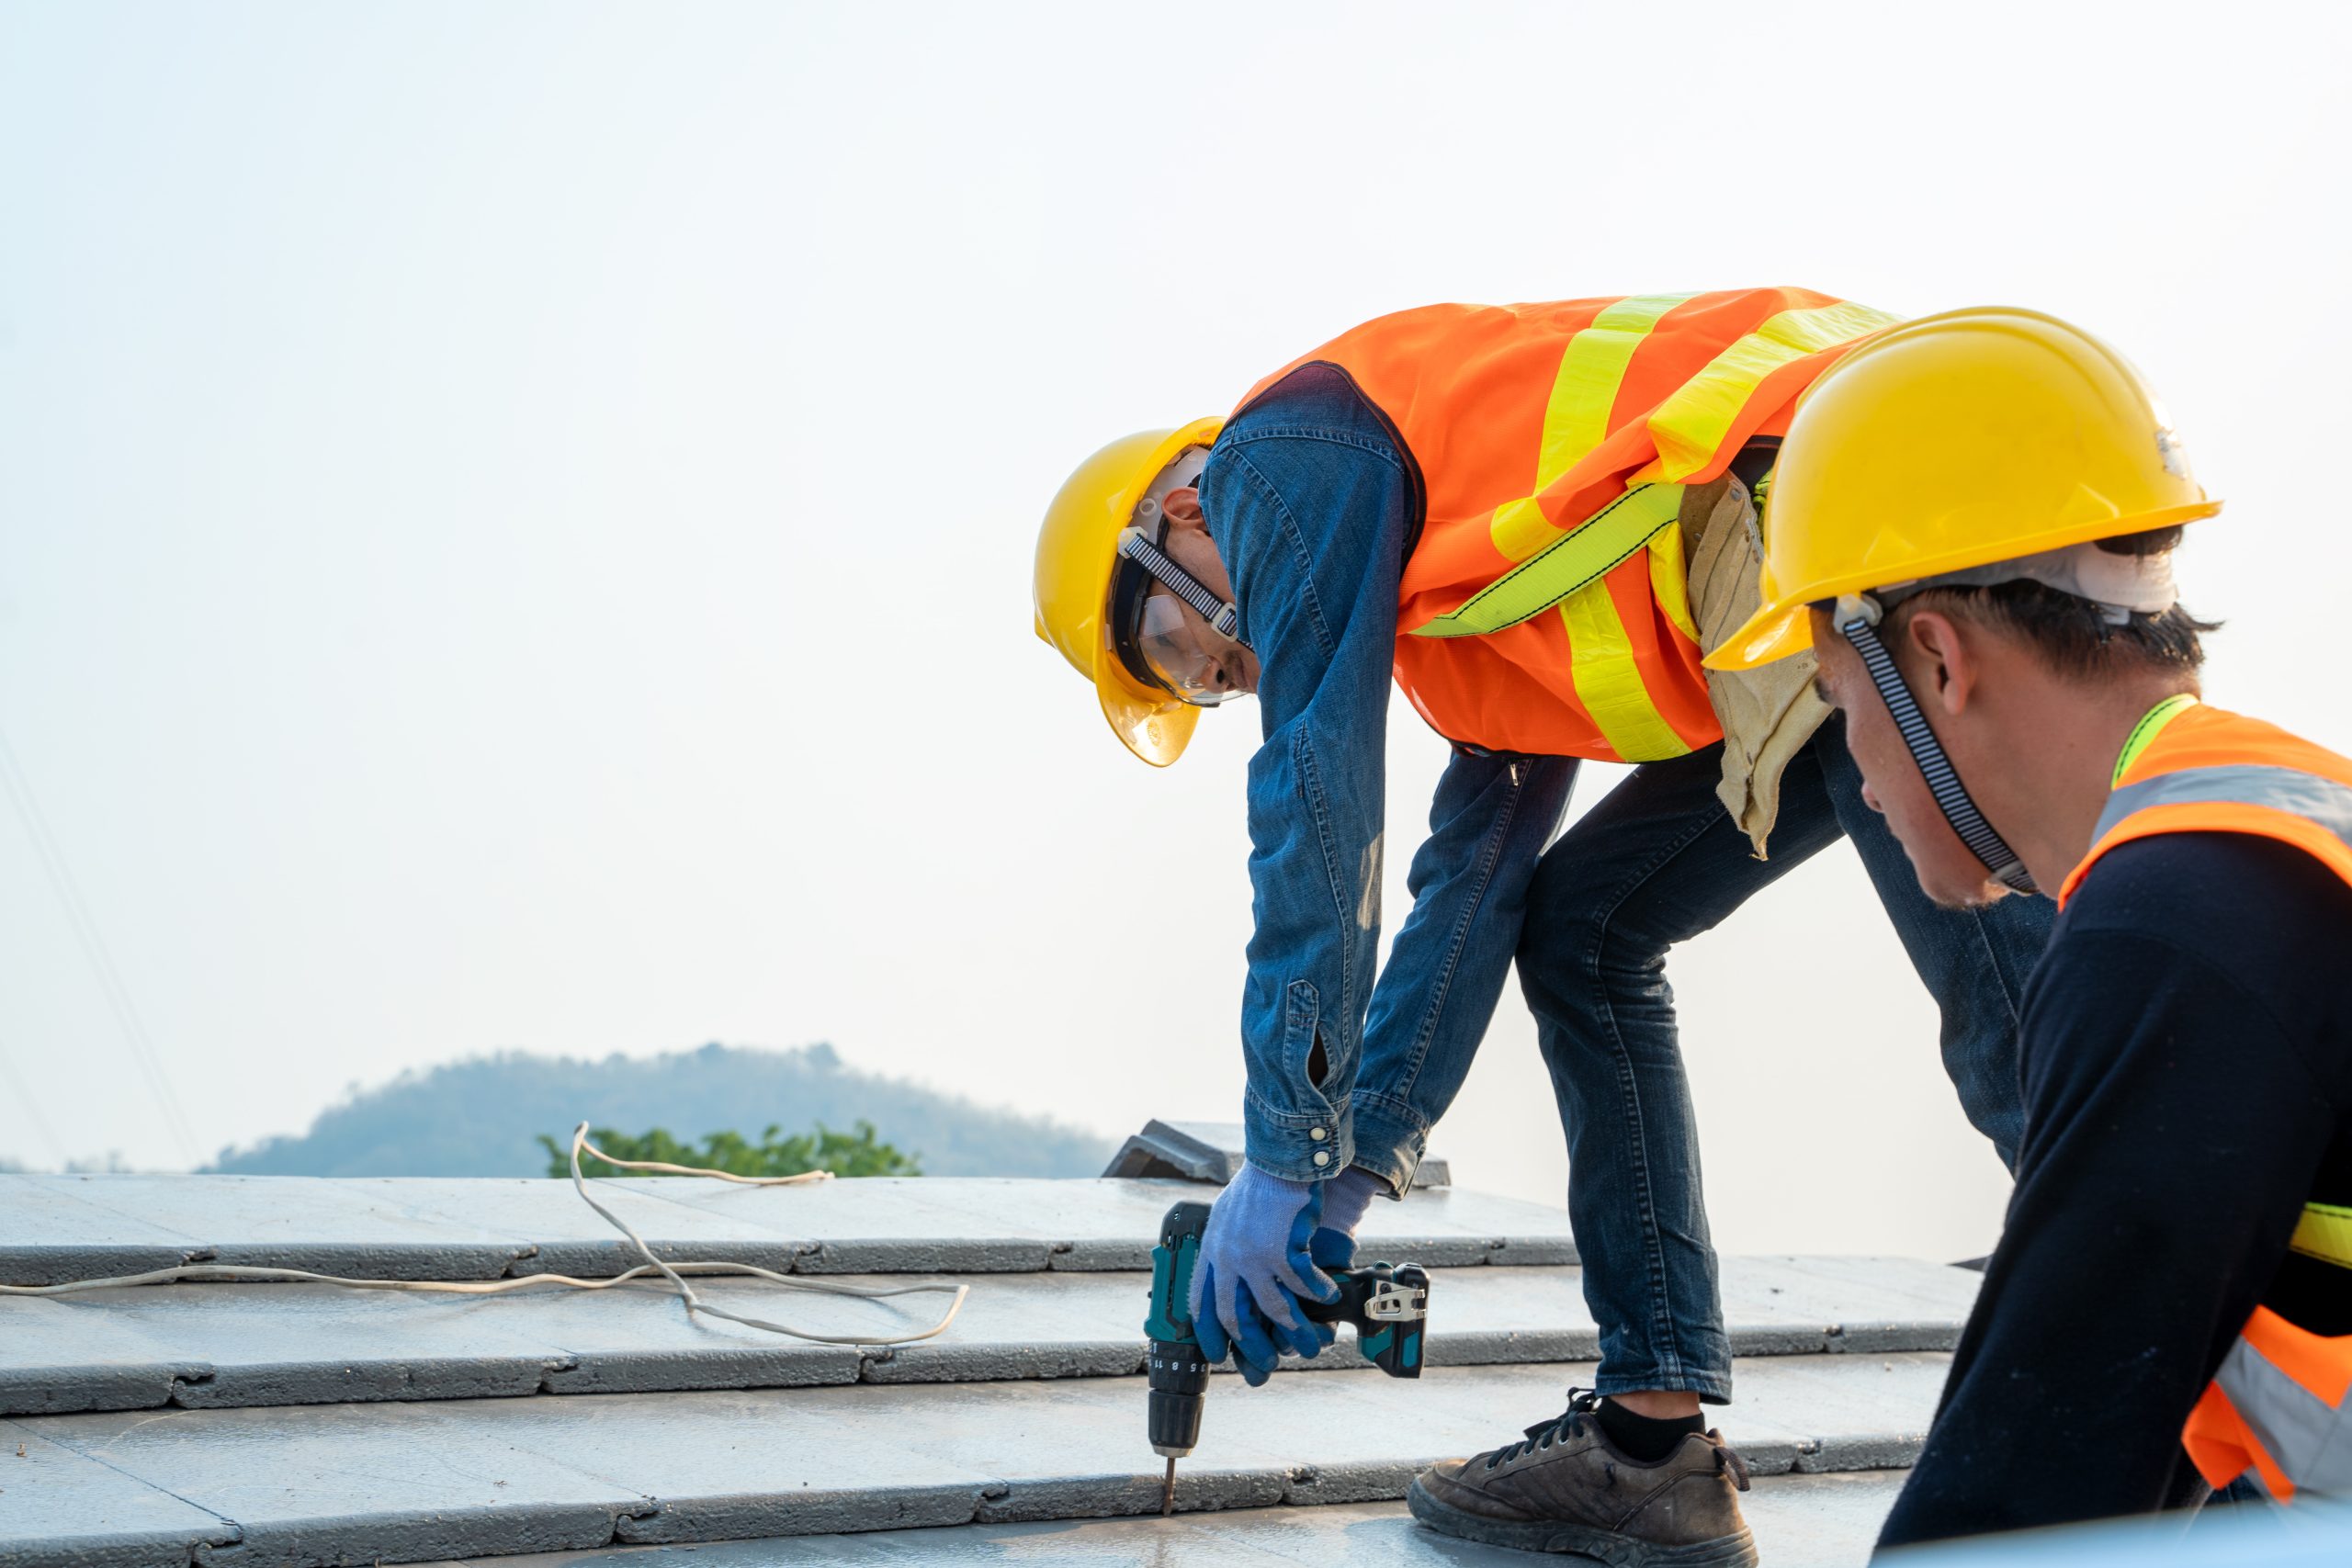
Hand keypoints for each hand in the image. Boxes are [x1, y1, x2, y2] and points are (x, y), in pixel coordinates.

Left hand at [1188, 1165, 1338, 1385]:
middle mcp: (1228, 1258)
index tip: (1218, 1354)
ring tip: (1311, 1342)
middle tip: (1269, 1361)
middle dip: (1252, 1345)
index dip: (1209, 1332)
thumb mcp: (1227, 1215)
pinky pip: (1303, 1286)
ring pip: (1274, 1308)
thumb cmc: (1258, 1185)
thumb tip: (1230, 1270)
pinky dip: (1319, 1294)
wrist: (1279, 1160)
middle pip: (1234, 1315)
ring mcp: (1255, 1257)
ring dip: (1295, 1329)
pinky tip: (1329, 1297)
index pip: (1200, 1302)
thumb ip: (1227, 1246)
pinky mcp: (1283, 1252)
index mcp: (1212, 1250)